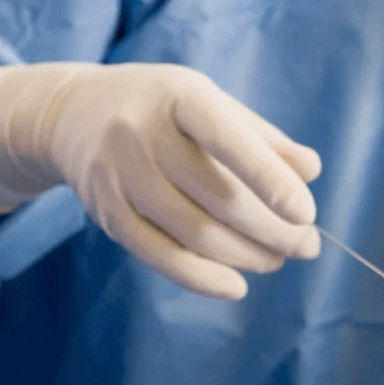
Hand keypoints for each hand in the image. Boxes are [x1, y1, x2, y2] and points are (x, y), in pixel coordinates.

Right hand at [0, 62, 322, 299]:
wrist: (72, 115)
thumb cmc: (163, 110)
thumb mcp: (211, 104)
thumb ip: (262, 138)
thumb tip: (311, 171)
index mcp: (179, 98)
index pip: (228, 139)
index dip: (269, 179)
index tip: (305, 213)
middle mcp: (142, 135)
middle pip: (219, 197)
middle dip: (273, 230)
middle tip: (308, 246)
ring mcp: (120, 177)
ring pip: (195, 233)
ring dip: (247, 255)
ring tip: (278, 259)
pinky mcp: (107, 213)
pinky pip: (160, 256)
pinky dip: (202, 278)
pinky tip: (236, 286)